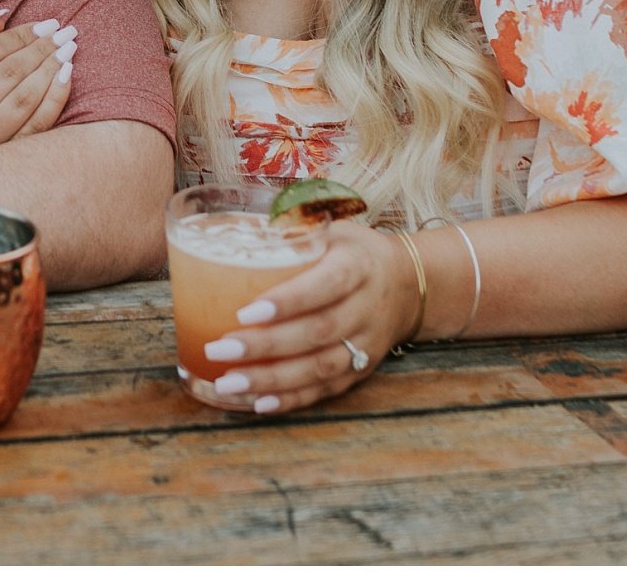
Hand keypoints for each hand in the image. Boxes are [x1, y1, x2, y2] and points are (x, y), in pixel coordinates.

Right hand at [0, 9, 76, 153]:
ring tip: (68, 48)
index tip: (45, 24)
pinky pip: (39, 123)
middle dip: (40, 48)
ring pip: (25, 97)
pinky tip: (67, 75)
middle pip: (8, 73)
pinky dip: (56, 96)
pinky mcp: (6, 159)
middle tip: (64, 31)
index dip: (19, 35)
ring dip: (51, 68)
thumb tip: (3, 16)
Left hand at [197, 222, 414, 414]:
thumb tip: (234, 223)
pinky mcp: (361, 370)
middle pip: (317, 332)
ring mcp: (366, 344)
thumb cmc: (352, 251)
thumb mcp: (331, 228)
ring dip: (271, 380)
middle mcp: (366, 308)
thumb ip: (291, 228)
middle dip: (266, 346)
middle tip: (219, 349)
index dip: (288, 301)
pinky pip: (325, 390)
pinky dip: (292, 400)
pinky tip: (258, 404)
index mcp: (358, 266)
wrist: (407, 285)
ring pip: (319, 368)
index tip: (245, 311)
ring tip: (228, 383)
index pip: (325, 285)